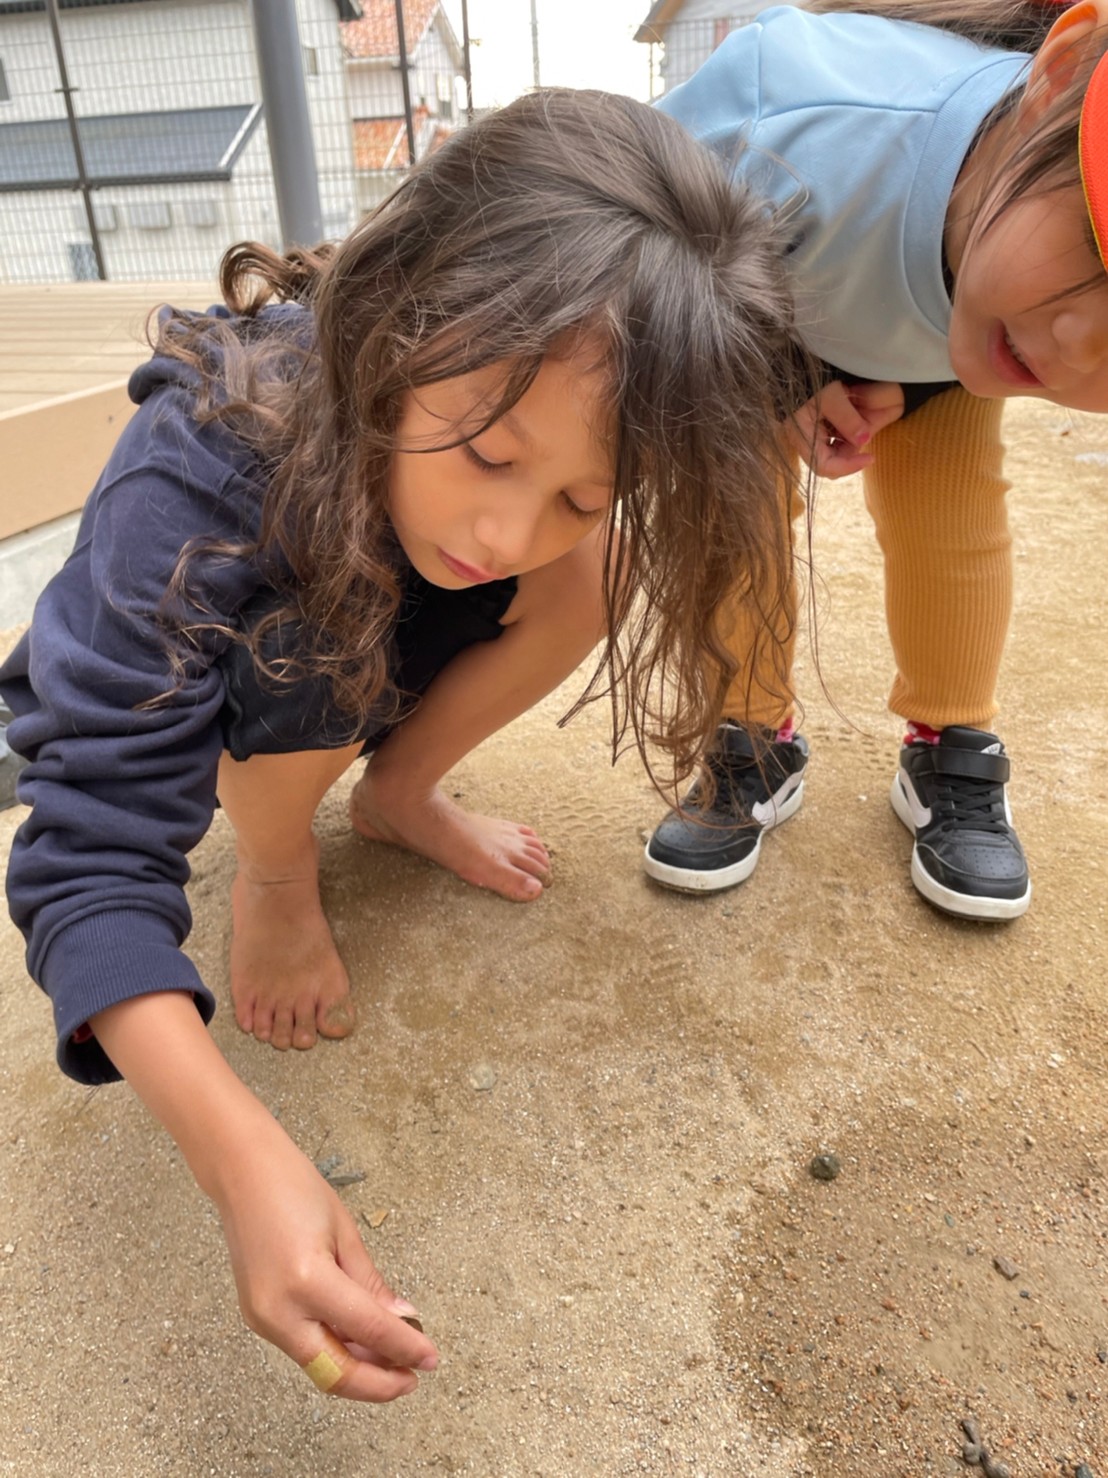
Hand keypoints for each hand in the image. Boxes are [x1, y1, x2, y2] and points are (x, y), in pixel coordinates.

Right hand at [212, 1119, 438, 1401]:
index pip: (367, 1329)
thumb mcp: (345, 1232)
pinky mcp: (258, 1317)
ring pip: (318, 1365)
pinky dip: (334, 1351)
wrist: (241, 1173)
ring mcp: (262, 1318)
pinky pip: (302, 1347)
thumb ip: (371, 1284)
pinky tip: (361, 1344)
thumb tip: (403, 1320)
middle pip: (335, 1371)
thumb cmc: (294, 1187)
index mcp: (307, 1280)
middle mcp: (279, 1309)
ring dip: (358, 1369)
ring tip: (394, 1361)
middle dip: (377, 1383)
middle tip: (412, 1377)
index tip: (430, 1358)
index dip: (404, 1348)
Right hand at [789, 379, 904, 478]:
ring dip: (851, 441)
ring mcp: (808, 434)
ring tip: (860, 417)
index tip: (870, 457)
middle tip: (866, 432)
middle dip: (851, 451)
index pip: (825, 466)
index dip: (848, 467)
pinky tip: (853, 415)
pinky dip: (847, 432)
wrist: (799, 362)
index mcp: (802, 436)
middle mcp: (803, 440)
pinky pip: (833, 438)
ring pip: (834, 450)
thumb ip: (848, 419)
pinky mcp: (814, 426)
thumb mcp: (831, 395)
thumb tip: (864, 440)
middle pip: (831, 460)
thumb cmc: (809, 377)